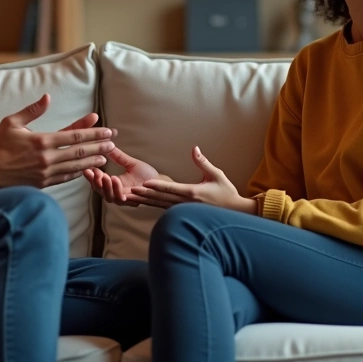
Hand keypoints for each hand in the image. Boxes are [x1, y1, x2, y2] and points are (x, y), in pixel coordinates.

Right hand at [0, 94, 115, 188]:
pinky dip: (78, 173)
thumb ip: (32, 110)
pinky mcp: (43, 184)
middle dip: (99, 146)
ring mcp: (46, 173)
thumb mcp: (11, 123)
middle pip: (80, 151)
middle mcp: (47, 158)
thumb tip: (47, 97)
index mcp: (42, 140)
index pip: (74, 135)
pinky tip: (86, 170)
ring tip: (106, 158)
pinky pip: (65, 177)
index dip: (93, 132)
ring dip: (93, 161)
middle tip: (113, 143)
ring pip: (76, 166)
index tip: (106, 130)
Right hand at [83, 147, 167, 206]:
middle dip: (95, 181)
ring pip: (109, 196)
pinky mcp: (132, 201)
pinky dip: (117, 190)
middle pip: (100, 191)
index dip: (91, 175)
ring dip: (105, 186)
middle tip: (91, 171)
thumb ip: (118, 156)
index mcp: (113, 185)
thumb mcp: (130, 163)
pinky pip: (122, 198)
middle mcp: (116, 194)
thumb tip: (108, 144)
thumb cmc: (147, 175)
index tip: (86, 166)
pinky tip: (115, 179)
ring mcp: (124, 199)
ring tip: (105, 175)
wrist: (161, 183)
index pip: (98, 182)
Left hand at [131, 147, 256, 213]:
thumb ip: (203, 162)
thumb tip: (194, 149)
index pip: (171, 188)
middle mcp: (185, 203)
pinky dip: (153, 205)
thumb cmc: (226, 192)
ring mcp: (183, 210)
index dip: (157, 186)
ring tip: (130, 197)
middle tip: (128, 191)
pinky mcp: (183, 212)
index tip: (144, 183)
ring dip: (145, 201)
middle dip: (144, 195)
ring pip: (160, 205)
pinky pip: (164, 208)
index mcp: (192, 193)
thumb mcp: (216, 175)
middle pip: (161, 198)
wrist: (234, 213)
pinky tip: (142, 202)